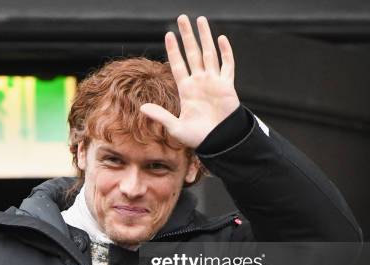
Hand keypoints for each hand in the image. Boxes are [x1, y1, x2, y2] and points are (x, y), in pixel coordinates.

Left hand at [140, 15, 239, 148]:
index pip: (178, 65)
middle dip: (187, 36)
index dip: (173, 50)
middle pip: (192, 53)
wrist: (219, 141)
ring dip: (205, 36)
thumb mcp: (175, 127)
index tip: (168, 35)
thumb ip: (160, 115)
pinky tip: (221, 38)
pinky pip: (227, 65)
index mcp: (186, 90)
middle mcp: (199, 82)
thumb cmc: (198, 137)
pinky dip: (225, 52)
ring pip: (208, 53)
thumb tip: (142, 108)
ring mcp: (214, 82)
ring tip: (200, 20)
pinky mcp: (227, 85)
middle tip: (182, 18)